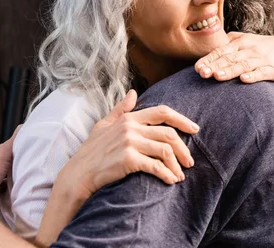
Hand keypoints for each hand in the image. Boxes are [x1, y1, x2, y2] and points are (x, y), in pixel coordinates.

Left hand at [0, 126, 20, 233]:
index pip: (7, 159)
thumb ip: (14, 141)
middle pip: (5, 176)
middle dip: (15, 178)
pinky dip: (5, 205)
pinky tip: (11, 205)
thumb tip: (24, 126)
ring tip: (22, 194)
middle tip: (29, 180)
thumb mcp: (3, 152)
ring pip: (2, 191)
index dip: (19, 161)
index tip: (31, 163)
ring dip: (10, 193)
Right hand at [61, 90, 198, 197]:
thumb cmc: (91, 151)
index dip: (182, 119)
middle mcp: (130, 127)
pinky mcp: (128, 160)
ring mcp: (129, 143)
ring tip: (180, 175)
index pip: (162, 112)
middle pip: (168, 133)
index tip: (195, 129)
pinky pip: (156, 166)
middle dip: (183, 148)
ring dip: (176, 164)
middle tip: (189, 161)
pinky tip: (170, 181)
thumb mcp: (104, 124)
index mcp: (128, 118)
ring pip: (165, 150)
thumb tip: (134, 92)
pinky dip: (167, 174)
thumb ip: (121, 109)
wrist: (78, 173)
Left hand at [195, 32, 273, 83]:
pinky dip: (253, 76)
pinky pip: (262, 72)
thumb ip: (226, 42)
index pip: (220, 51)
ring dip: (230, 71)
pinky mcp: (272, 69)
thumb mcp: (243, 39)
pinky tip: (244, 80)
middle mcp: (248, 50)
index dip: (208, 60)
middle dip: (215, 66)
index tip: (197, 68)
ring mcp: (261, 59)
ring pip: (243, 65)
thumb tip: (207, 50)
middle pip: (229, 58)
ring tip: (217, 76)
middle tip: (202, 73)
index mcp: (239, 43)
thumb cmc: (260, 46)